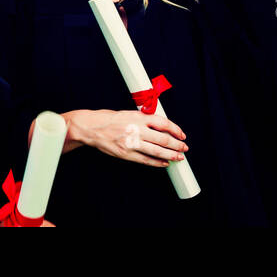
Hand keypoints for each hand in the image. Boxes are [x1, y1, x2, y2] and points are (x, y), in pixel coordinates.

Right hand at [67, 109, 187, 167]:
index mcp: (137, 117)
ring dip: (171, 155)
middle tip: (184, 148)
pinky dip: (158, 163)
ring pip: (157, 151)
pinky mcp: (127, 154)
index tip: (182, 134)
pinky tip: (165, 163)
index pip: (163, 123)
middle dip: (177, 145)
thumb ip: (143, 119)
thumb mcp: (127, 113)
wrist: (91, 128)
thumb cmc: (108, 119)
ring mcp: (132, 143)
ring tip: (179, 157)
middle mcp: (136, 129)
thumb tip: (160, 125)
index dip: (175, 129)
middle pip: (163, 139)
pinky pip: (146, 160)